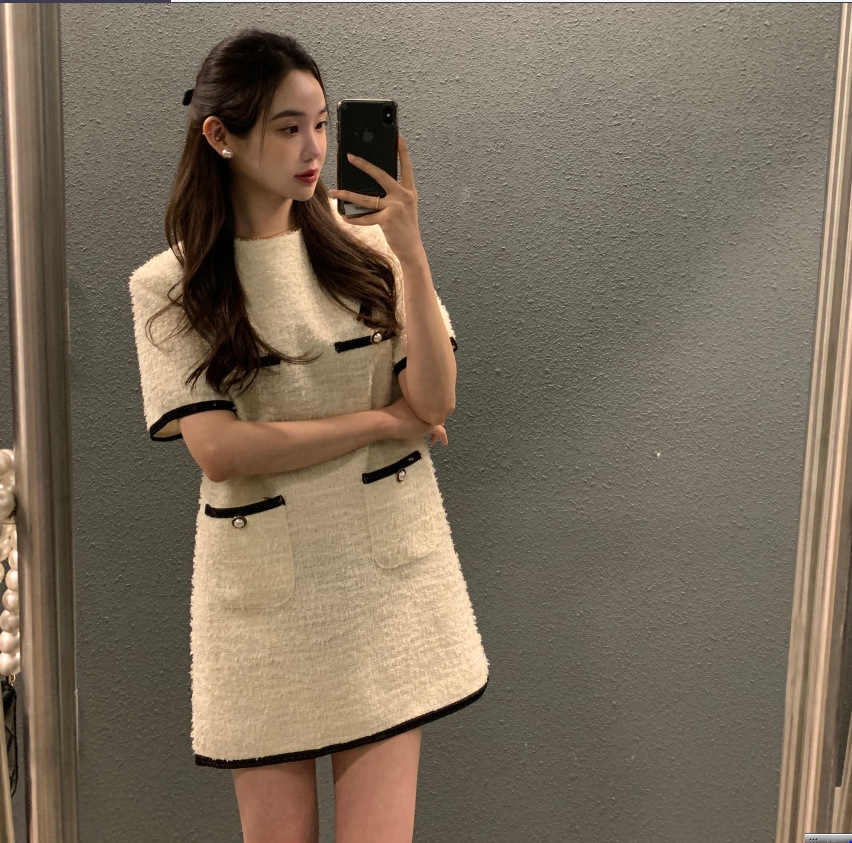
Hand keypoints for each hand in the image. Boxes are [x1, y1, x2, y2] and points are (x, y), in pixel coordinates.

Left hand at [328, 135, 423, 262]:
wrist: (412, 248)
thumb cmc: (405, 228)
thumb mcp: (404, 208)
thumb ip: (392, 196)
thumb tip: (370, 188)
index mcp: (409, 192)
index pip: (406, 167)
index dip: (402, 151)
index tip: (397, 137)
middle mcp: (404, 196)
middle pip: (381, 175)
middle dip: (364, 165)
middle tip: (350, 157)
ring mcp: (395, 207)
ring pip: (366, 198)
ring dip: (348, 195)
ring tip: (334, 192)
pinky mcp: (387, 220)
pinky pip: (366, 218)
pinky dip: (354, 219)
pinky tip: (345, 217)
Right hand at [382, 396, 448, 445]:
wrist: (387, 421)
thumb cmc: (390, 415)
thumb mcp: (401, 405)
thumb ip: (409, 404)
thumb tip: (410, 409)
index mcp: (420, 398)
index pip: (431, 404)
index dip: (431, 410)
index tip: (428, 416)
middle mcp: (428, 405)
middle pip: (436, 412)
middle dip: (436, 419)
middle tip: (433, 426)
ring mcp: (430, 415)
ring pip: (439, 421)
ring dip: (438, 428)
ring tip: (433, 436)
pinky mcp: (430, 426)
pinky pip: (441, 432)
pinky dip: (443, 437)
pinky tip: (444, 443)